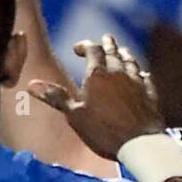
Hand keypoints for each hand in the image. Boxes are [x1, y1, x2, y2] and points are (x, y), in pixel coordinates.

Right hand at [27, 35, 164, 159]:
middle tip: (105, 38)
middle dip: (107, 44)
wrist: (139, 143)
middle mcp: (118, 73)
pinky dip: (141, 73)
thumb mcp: (75, 115)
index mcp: (97, 75)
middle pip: (113, 52)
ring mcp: (137, 82)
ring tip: (122, 51)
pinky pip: (145, 78)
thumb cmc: (103, 130)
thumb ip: (56, 97)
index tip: (78, 48)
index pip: (92, 50)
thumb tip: (31, 85)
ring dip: (125, 54)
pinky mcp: (150, 94)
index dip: (85, 45)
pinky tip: (142, 74)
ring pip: (131, 62)